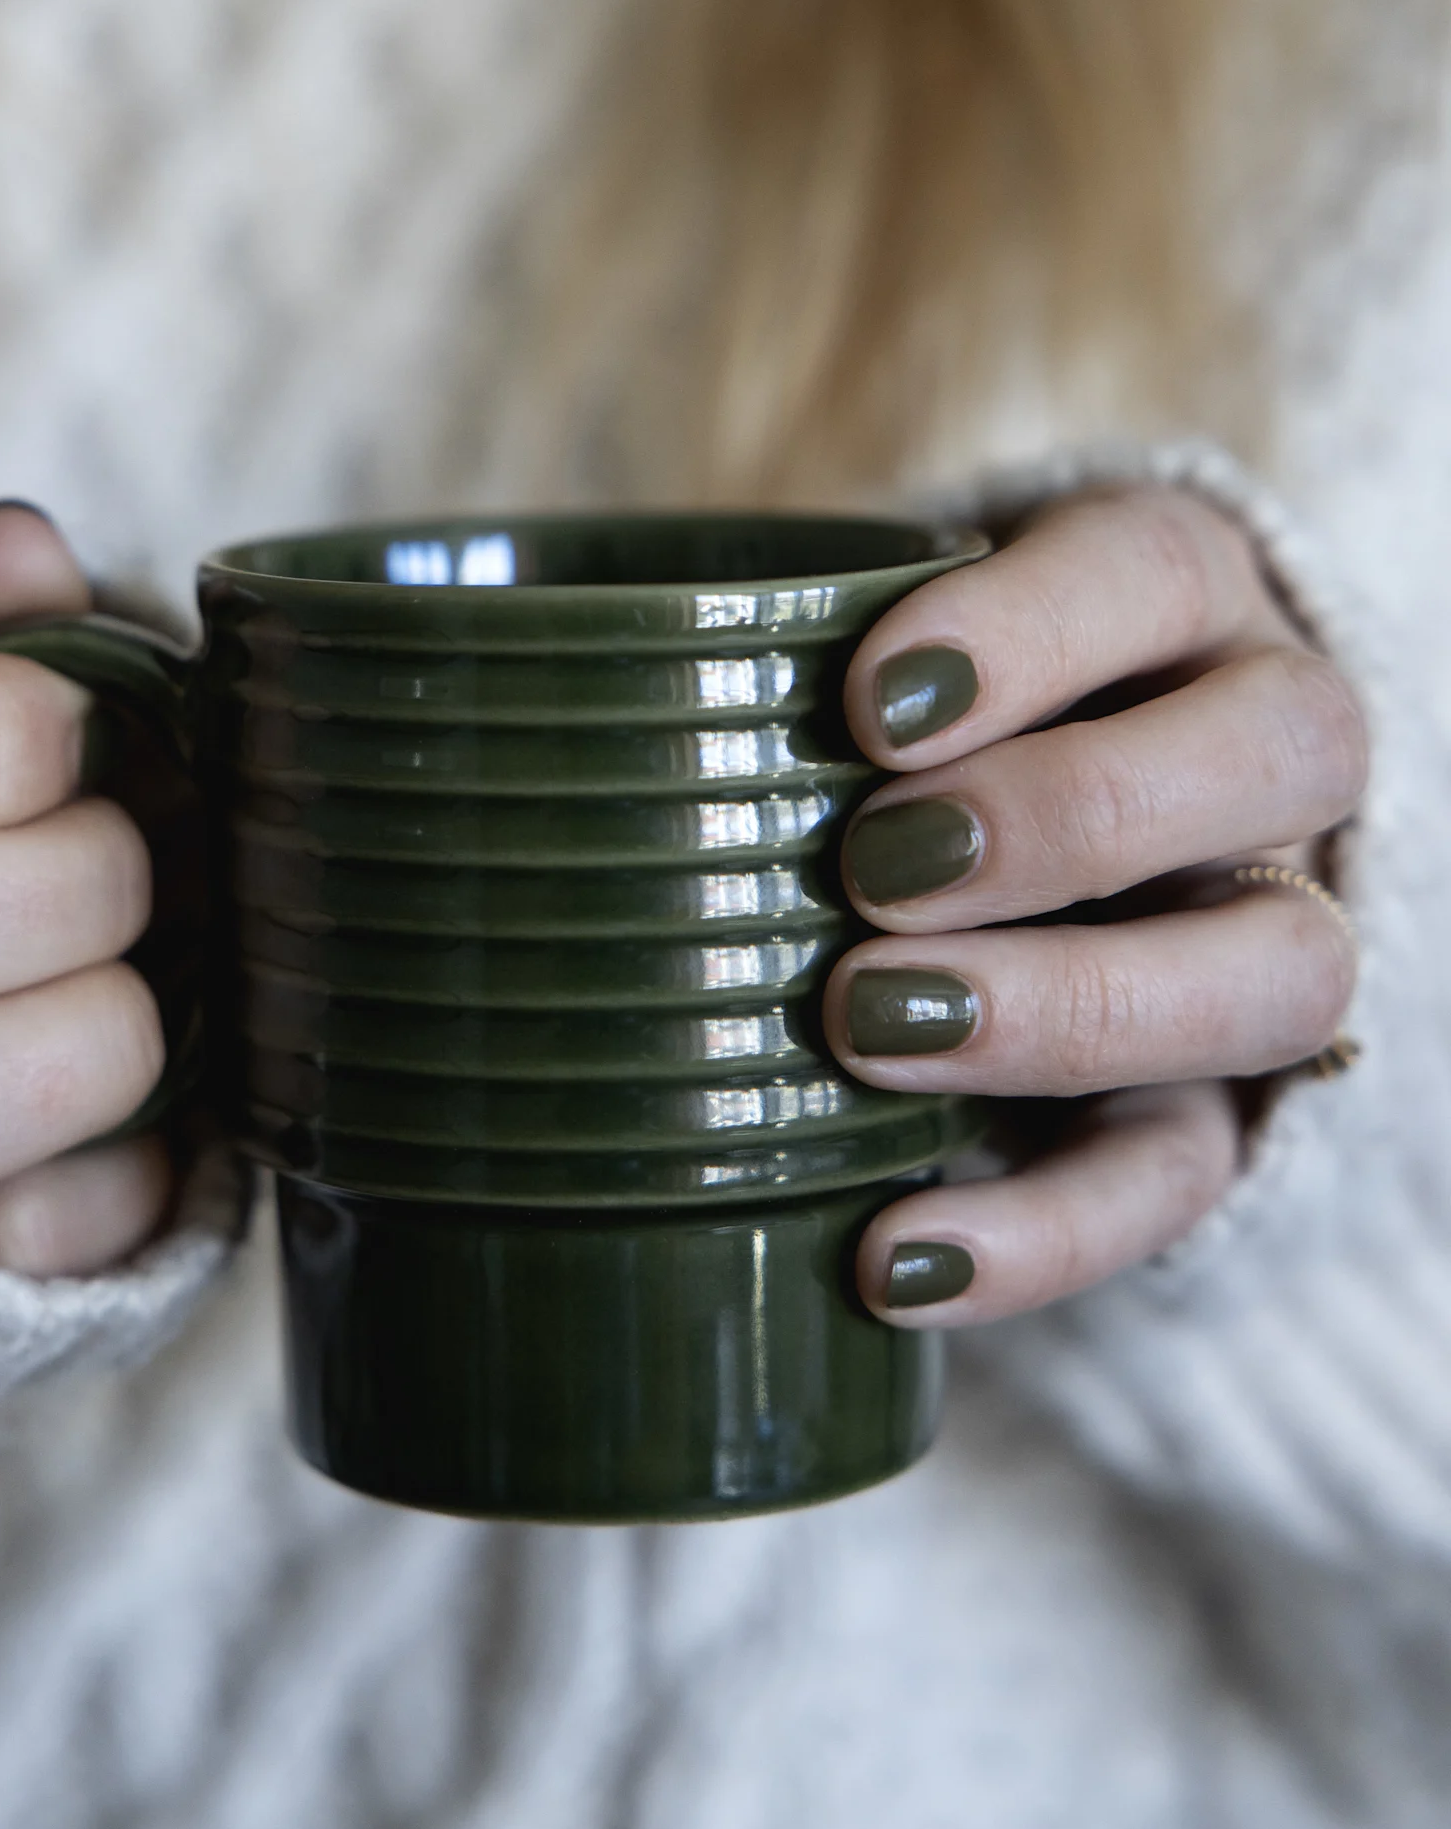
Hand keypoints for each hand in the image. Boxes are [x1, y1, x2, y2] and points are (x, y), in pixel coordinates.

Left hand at [829, 485, 1366, 1326]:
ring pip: (1281, 973)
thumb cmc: (915, 695)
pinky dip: (1044, 1234)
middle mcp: (1264, 752)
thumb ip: (771, 641)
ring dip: (1073, 1007)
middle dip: (1065, 815)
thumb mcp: (870, 627)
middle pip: (1281, 750)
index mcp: (1175, 593)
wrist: (1043, 818)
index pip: (1153, 571)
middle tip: (873, 866)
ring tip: (872, 1023)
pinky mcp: (1226, 1103)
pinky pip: (1185, 1182)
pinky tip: (893, 1257)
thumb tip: (546, 679)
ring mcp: (1266, 930)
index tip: (869, 707)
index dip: (1029, 632)